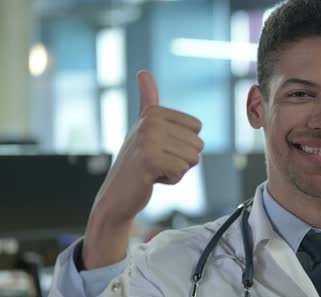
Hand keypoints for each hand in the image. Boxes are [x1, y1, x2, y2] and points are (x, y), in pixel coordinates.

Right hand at [82, 70, 203, 269]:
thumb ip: (147, 101)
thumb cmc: (136, 162)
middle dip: (181, 160)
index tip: (160, 149)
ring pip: (192, 158)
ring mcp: (148, 139)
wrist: (116, 195)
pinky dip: (171, 180)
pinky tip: (152, 178)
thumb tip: (143, 72)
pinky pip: (181, 170)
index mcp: (153, 113)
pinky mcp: (149, 159)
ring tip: (153, 169)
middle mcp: (150, 122)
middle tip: (156, 162)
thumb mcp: (143, 128)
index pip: (197, 128)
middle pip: (198, 144)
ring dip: (177, 170)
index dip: (184, 145)